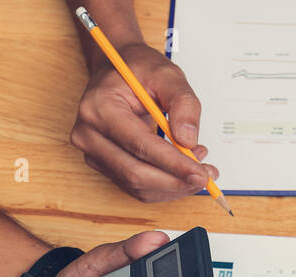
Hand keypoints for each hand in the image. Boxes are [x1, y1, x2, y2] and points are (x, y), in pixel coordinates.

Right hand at [70, 42, 215, 201]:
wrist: (116, 70)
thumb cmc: (137, 69)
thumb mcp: (166, 73)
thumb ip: (183, 104)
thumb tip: (188, 140)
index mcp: (99, 108)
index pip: (139, 145)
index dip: (173, 164)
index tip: (200, 173)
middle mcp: (89, 135)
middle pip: (136, 173)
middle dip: (176, 181)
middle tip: (206, 176)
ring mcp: (93, 153)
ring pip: (137, 186)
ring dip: (173, 185)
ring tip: (198, 168)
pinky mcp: (104, 165)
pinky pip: (136, 187)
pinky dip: (164, 185)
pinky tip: (181, 171)